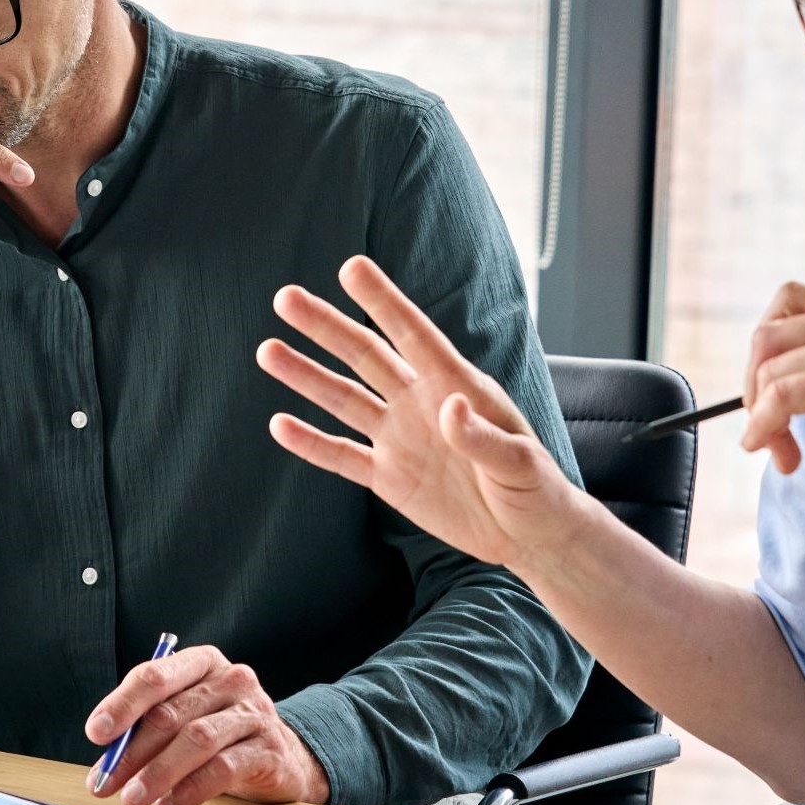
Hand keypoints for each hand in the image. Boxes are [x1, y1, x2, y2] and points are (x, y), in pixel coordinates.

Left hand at [84, 645, 328, 804]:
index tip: (97, 733)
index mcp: (204, 663)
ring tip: (132, 798)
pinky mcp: (269, 750)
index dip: (123, 703)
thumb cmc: (220, 732)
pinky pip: (223, 769)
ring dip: (158, 773)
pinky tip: (168, 804)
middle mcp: (233, 680)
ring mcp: (255, 713)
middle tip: (105, 782)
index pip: (157, 675)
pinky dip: (190, 790)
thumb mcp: (185, 716)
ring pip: (197, 740)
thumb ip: (148, 727)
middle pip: (172, 713)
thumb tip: (106, 759)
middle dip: (132, 752)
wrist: (281, 756)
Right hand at [257, 255, 589, 572]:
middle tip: (285, 298)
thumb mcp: (519, 463)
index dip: (383, 301)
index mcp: (457, 386)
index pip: (414, 335)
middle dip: (326, 327)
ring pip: (344, 399)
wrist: (529, 536)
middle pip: (365, 356)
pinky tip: (279, 425)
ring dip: (307, 376)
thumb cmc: (536, 489)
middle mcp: (421, 403)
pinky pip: (343, 456)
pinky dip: (312, 443)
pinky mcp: (389, 477)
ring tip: (268, 350)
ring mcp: (401, 439)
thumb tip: (450, 407)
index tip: (352, 268)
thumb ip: (482, 437)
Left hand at [740, 282, 804, 503]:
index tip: (768, 389)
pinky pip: (777, 396)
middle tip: (766, 425)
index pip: (787, 300)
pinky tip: (777, 454)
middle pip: (768, 332)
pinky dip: (764, 426)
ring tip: (782, 452)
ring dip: (762, 416)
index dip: (766, 347)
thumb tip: (768, 376)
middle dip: (755, 383)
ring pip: (769, 369)